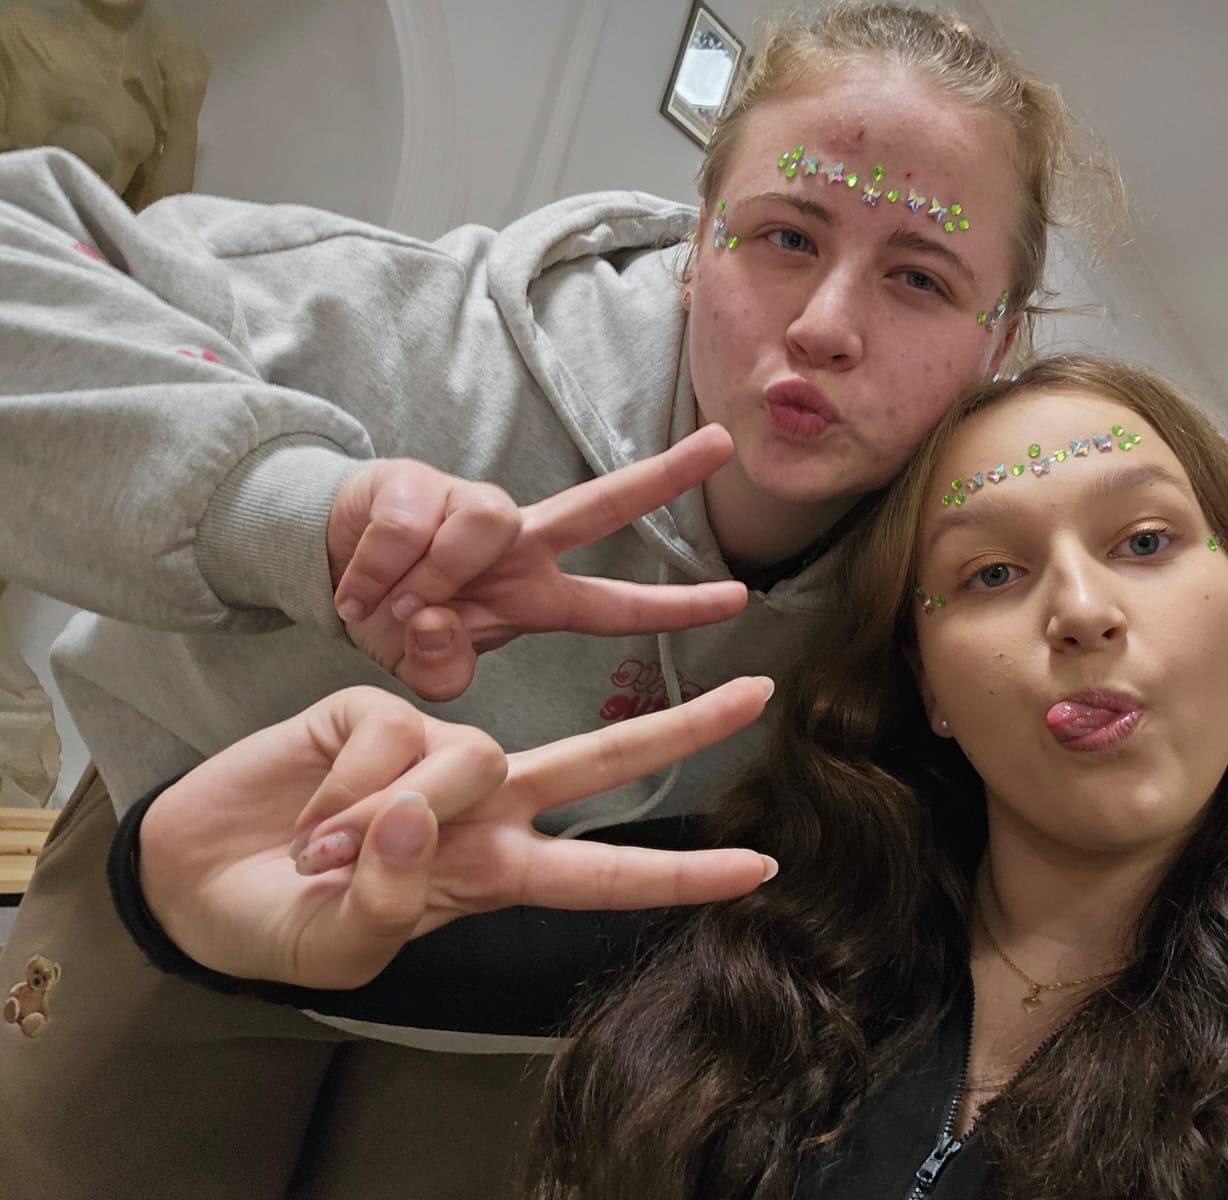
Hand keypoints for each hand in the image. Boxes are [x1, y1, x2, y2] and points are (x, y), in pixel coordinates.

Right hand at [138, 680, 777, 988]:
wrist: (195, 879)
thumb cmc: (284, 925)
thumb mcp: (341, 948)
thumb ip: (387, 901)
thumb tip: (417, 818)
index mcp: (494, 870)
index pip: (604, 874)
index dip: (679, 874)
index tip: (760, 868)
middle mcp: (483, 803)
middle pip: (602, 756)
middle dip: (681, 727)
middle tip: (760, 693)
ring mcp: (432, 752)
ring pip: (470, 755)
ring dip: (389, 816)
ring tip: (321, 854)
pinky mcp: (377, 709)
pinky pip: (392, 737)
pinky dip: (345, 787)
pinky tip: (309, 812)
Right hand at [326, 425, 746, 700]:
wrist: (324, 575)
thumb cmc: (393, 621)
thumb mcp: (423, 668)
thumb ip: (441, 670)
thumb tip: (438, 625)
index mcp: (534, 596)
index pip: (616, 605)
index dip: (676, 606)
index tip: (740, 598)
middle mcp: (518, 543)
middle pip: (600, 503)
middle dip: (663, 476)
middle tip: (724, 442)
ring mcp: (470, 509)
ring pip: (486, 523)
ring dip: (432, 575)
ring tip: (386, 607)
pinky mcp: (416, 482)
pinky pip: (410, 525)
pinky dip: (378, 568)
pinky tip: (357, 588)